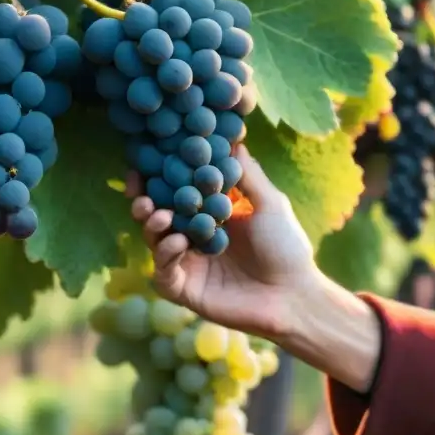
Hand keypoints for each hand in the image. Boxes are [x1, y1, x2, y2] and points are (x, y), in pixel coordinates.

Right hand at [127, 144, 317, 339]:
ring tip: (160, 214)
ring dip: (152, 225)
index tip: (146, 163)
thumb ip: (248, 174)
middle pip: (157, 216)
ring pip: (155, 242)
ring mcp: (188, 264)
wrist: (294, 295)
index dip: (159, 178)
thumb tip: (234, 140)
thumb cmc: (287, 248)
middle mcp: (194, 237)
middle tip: (141, 192)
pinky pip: (163, 273)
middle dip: (144, 202)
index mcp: (210, 215)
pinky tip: (177, 242)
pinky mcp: (186, 291)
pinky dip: (165, 255)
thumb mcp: (269, 203)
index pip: (176, 192)